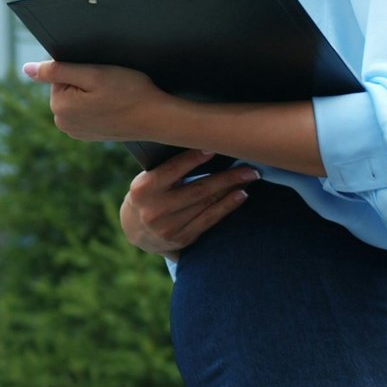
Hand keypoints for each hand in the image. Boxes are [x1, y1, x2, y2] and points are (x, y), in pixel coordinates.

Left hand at [23, 59, 165, 142]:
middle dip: (85, 82)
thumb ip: (57, 70)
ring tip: (113, 97)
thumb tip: (26, 69)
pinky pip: (86, 110)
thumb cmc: (129, 92)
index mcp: (59, 106)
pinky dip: (98, 105)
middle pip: (67, 87)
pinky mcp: (88, 134)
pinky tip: (114, 107)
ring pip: (77, 98)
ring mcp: (75, 131)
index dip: (82, 70)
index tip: (100, 78)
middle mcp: (62, 122)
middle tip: (109, 87)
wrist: (156, 118)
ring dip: (92, 93)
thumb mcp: (93, 74)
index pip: (60, 74)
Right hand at [119, 147, 258, 255]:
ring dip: (232, 189)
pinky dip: (227, 206)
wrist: (136, 230)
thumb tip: (207, 148)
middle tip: (249, 168)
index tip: (215, 148)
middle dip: (227, 177)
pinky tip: (241, 195)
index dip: (194, 159)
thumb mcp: (148, 179)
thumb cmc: (148, 194)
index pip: (172, 170)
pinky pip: (209, 219)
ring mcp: (169, 227)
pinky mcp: (182, 238)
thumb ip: (170, 169)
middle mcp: (154, 210)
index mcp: (143, 189)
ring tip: (249, 178)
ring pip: (207, 204)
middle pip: (198, 189)